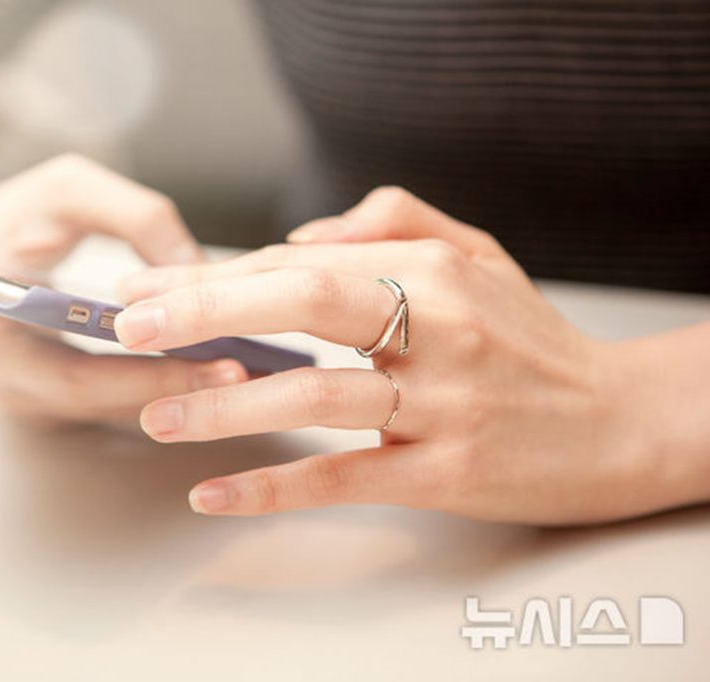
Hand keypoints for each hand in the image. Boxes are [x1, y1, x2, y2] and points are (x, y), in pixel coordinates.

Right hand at [0, 154, 247, 423]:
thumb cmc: (14, 212)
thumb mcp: (71, 189)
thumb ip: (135, 217)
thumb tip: (199, 271)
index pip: (76, 372)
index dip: (147, 374)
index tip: (215, 359)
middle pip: (98, 401)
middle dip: (176, 389)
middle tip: (246, 372)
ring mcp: (17, 394)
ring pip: (105, 407)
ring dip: (175, 393)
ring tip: (246, 371)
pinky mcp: (39, 398)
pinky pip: (103, 400)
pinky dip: (156, 386)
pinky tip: (209, 369)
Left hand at [115, 187, 662, 523]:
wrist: (620, 422)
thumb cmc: (533, 342)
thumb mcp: (479, 255)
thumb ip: (393, 222)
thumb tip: (298, 236)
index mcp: (431, 271)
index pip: (300, 264)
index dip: (218, 275)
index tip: (151, 287)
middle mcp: (436, 329)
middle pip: (303, 304)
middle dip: (206, 311)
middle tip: (129, 323)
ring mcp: (440, 403)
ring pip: (314, 395)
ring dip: (224, 406)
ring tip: (155, 412)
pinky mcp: (444, 472)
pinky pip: (344, 478)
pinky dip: (273, 487)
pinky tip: (214, 492)